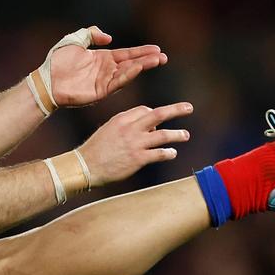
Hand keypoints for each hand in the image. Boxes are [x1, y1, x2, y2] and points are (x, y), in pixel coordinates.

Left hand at [47, 26, 167, 107]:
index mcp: (103, 58)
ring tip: (156, 61)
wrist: (46, 80)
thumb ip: (92, 34)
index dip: (141, 52)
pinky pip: (117, 82)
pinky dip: (128, 75)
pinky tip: (137, 68)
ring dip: (142, 67)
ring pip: (127, 73)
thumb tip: (109, 37)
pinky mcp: (100, 91)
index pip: (127, 54)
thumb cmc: (57, 62)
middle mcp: (106, 70)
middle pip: (131, 64)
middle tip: (163, 57)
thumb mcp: (75, 40)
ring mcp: (104, 81)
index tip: (157, 49)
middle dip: (148, 60)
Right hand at [77, 102, 191, 186]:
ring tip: (185, 135)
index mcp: (121, 119)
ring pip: (163, 135)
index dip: (153, 114)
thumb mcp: (108, 130)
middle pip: (158, 115)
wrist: (85, 166)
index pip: (144, 110)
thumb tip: (147, 128)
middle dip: (176, 110)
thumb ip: (126, 126)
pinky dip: (168, 153)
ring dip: (177, 134)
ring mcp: (135, 144)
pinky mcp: (138, 159)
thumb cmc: (95, 150)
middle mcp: (130, 128)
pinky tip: (172, 153)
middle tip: (189, 108)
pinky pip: (159, 154)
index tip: (156, 122)